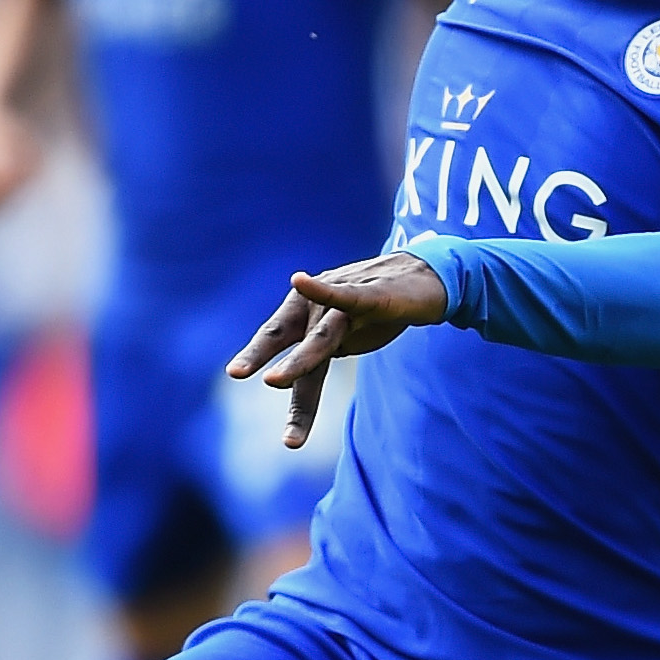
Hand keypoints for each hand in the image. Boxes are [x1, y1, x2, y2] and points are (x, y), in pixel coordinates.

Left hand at [228, 252, 448, 446]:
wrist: (425, 278)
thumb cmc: (378, 308)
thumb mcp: (343, 336)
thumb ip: (316, 357)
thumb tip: (292, 380)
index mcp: (307, 315)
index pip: (276, 336)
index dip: (254, 353)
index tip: (235, 373)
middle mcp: (318, 304)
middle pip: (291, 339)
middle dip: (263, 358)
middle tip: (235, 373)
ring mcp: (345, 296)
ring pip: (320, 337)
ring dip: (299, 361)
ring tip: (275, 381)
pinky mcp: (374, 294)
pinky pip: (347, 296)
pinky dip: (324, 290)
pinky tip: (301, 280)